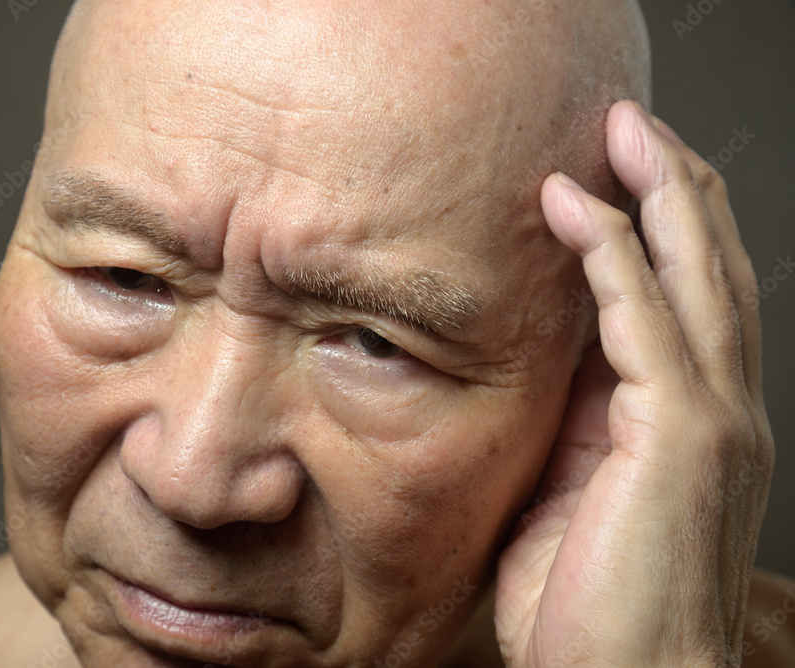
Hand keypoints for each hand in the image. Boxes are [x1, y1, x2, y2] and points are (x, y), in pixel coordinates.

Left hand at [493, 100, 774, 666]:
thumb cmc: (593, 601)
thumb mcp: (575, 489)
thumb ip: (577, 418)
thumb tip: (551, 360)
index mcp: (693, 420)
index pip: (692, 299)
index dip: (665, 229)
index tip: (620, 175)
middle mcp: (723, 408)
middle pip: (710, 268)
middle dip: (674, 187)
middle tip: (633, 124)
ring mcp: (713, 419)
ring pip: (696, 276)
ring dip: (658, 195)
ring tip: (622, 134)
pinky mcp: (684, 436)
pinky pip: (646, 321)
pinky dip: (612, 255)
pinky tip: (577, 207)